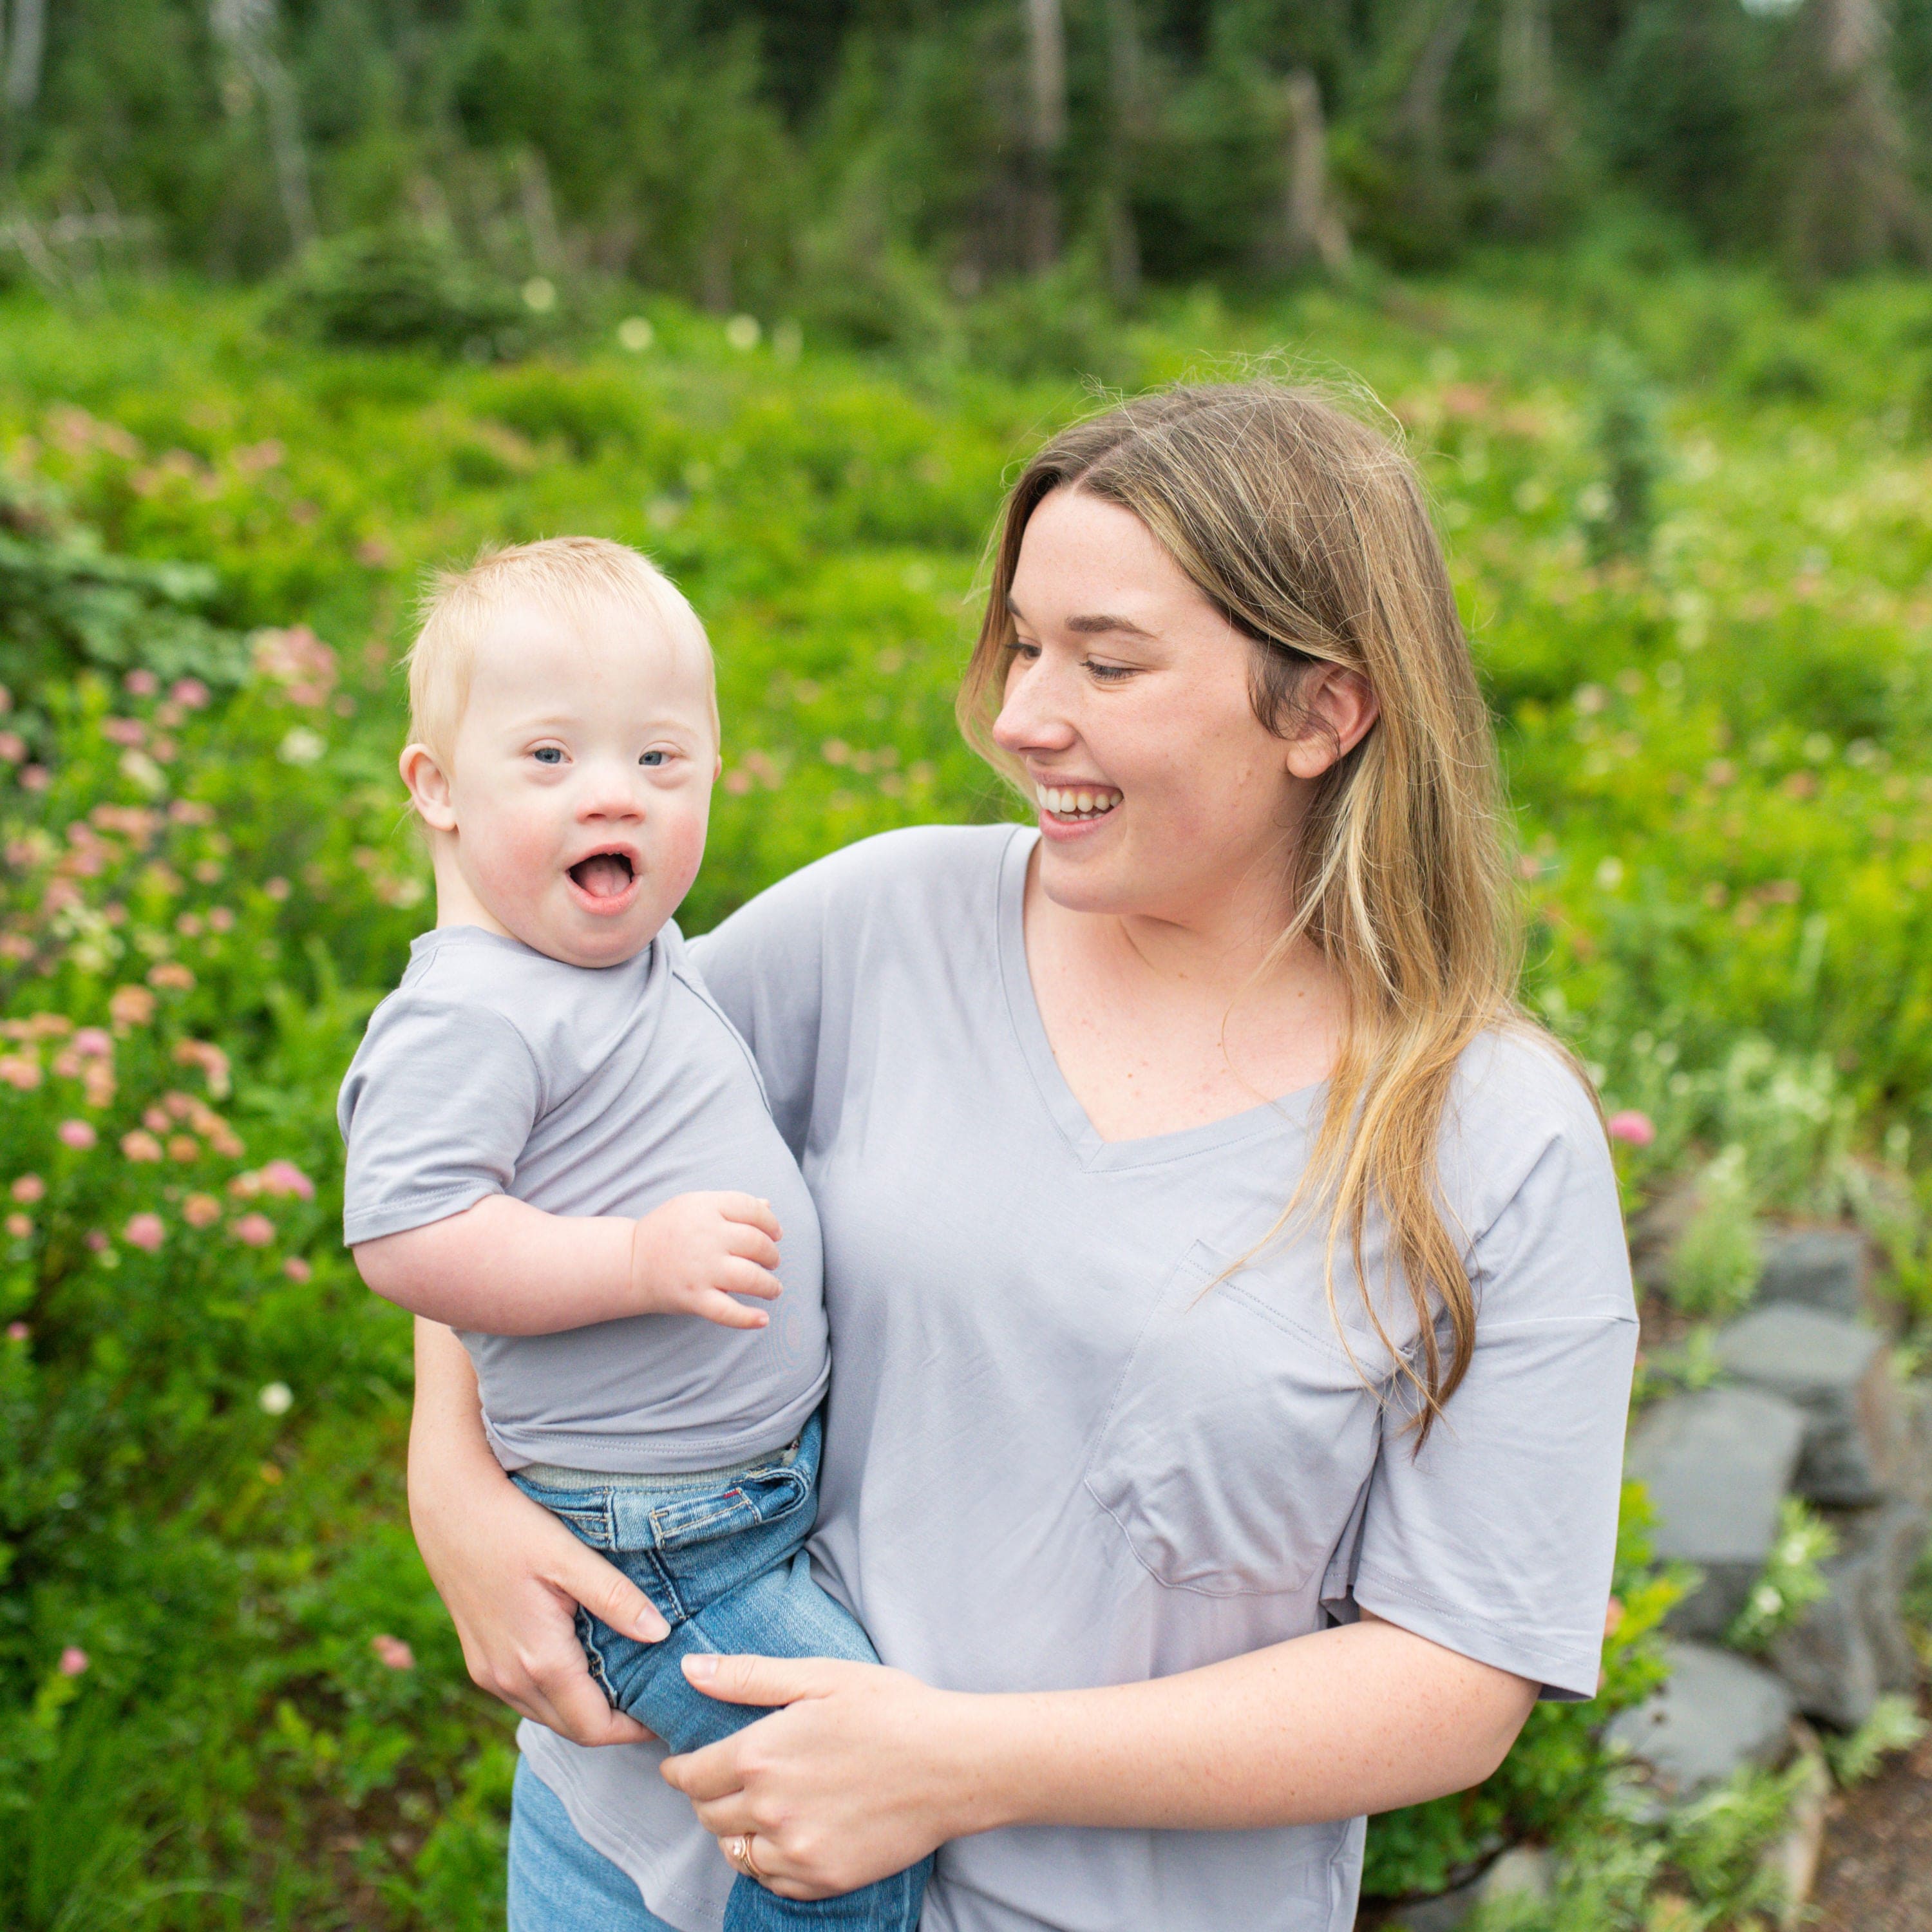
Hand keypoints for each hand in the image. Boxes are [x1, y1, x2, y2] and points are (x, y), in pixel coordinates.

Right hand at [408, 1425, 669, 1744]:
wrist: (449, 1510)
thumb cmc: (512, 1527)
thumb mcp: (570, 1557)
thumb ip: (616, 1598)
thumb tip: (661, 1634)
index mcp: (538, 1660)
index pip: (594, 1727)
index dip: (634, 1729)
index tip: (667, 1711)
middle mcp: (509, 1679)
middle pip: (572, 1729)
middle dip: (614, 1724)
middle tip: (655, 1698)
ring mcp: (489, 1674)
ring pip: (548, 1715)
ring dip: (585, 1710)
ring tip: (627, 1683)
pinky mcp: (479, 1662)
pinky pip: (526, 1697)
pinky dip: (558, 1695)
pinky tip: (582, 1665)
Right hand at [631, 1192, 781, 1328]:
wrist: (628, 1262)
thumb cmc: (666, 1231)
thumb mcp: (693, 1206)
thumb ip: (730, 1205)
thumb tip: (768, 1205)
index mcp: (705, 1208)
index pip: (752, 1209)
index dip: (771, 1222)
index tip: (776, 1234)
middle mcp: (705, 1236)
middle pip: (756, 1243)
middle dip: (772, 1255)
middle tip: (773, 1262)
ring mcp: (700, 1269)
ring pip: (751, 1277)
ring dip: (769, 1285)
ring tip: (774, 1288)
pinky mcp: (693, 1297)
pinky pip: (728, 1312)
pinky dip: (748, 1318)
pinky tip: (762, 1319)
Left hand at [659, 1655, 963, 1900]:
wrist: (953, 1763)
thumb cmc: (891, 1709)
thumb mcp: (820, 1677)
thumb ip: (748, 1677)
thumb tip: (689, 1669)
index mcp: (761, 1755)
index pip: (691, 1776)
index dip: (680, 1770)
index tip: (681, 1766)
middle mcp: (769, 1809)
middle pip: (708, 1816)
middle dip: (706, 1797)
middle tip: (723, 1781)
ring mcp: (796, 1850)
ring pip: (736, 1853)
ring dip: (735, 1831)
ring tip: (755, 1809)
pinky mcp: (824, 1879)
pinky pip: (772, 1880)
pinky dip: (768, 1861)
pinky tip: (787, 1835)